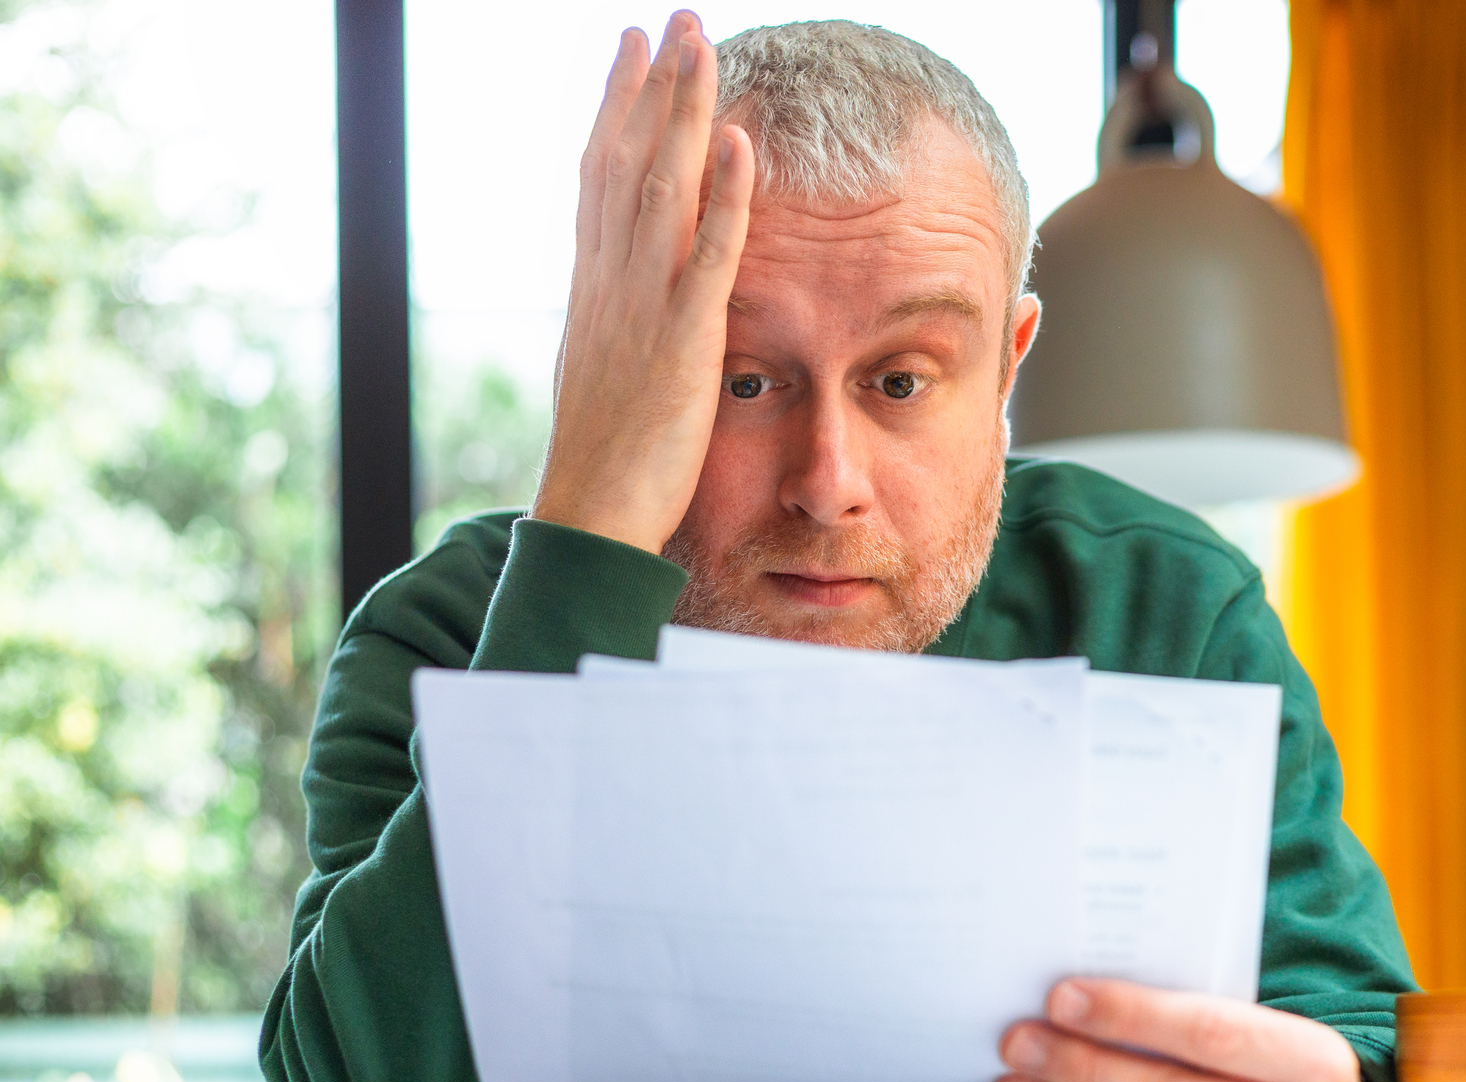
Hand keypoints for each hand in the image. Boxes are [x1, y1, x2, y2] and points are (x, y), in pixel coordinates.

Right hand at [531, 14, 754, 554]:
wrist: (592, 514)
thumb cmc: (606, 460)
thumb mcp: (606, 372)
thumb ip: (620, 323)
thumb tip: (622, 301)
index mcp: (594, 285)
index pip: (600, 174)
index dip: (616, 108)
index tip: (629, 52)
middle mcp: (610, 279)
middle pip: (627, 158)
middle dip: (651, 84)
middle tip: (671, 19)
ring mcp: (644, 304)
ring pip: (662, 184)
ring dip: (683, 111)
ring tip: (699, 43)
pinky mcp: (684, 338)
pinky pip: (709, 253)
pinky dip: (724, 195)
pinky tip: (739, 141)